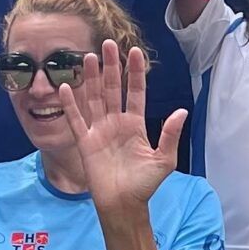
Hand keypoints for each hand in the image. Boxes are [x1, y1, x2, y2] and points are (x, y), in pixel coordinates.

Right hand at [58, 42, 182, 211]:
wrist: (123, 205)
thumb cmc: (145, 184)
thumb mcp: (164, 160)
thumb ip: (170, 135)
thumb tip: (182, 111)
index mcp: (136, 125)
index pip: (135, 92)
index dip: (135, 73)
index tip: (134, 52)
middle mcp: (116, 123)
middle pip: (112, 89)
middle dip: (110, 66)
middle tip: (106, 44)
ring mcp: (99, 131)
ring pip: (94, 99)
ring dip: (90, 79)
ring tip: (87, 57)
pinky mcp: (85, 142)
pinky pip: (76, 120)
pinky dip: (71, 104)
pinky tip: (67, 87)